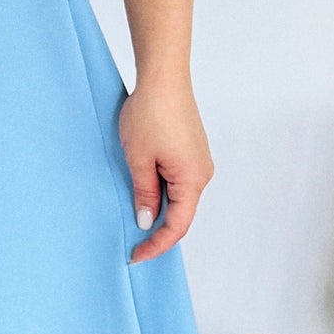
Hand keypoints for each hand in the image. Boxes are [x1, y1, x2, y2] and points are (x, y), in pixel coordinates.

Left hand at [121, 79, 213, 260]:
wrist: (163, 78)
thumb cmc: (151, 114)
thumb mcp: (138, 159)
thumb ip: (144, 193)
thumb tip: (146, 220)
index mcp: (192, 179)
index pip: (177, 226)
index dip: (157, 245)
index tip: (137, 256)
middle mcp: (202, 173)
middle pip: (181, 213)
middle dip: (157, 229)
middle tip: (132, 242)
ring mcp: (198, 160)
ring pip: (179, 196)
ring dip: (158, 208)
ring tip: (133, 215)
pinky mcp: (191, 150)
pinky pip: (178, 180)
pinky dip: (162, 191)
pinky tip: (143, 189)